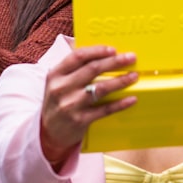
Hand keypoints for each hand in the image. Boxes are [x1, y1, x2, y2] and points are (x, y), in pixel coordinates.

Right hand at [40, 45, 137, 166]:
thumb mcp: (57, 82)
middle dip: (114, 62)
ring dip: (120, 81)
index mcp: (55, 74)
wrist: (48, 133)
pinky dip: (119, 104)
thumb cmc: (58, 102)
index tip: (114, 49)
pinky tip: (131, 99)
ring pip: (100, 89)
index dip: (97, 51)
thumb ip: (73, 68)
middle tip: (131, 57)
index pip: (78, 56)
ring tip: (134, 76)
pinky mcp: (80, 120)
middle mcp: (61, 88)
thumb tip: (99, 52)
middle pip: (92, 70)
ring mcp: (70, 105)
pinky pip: (104, 110)